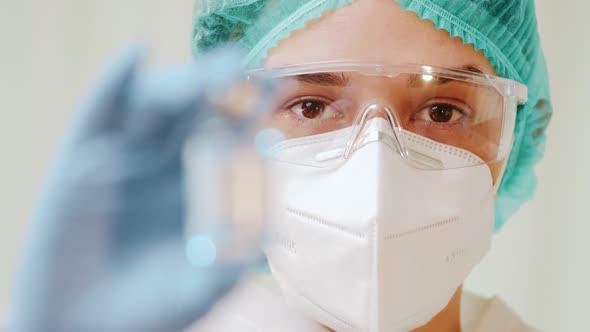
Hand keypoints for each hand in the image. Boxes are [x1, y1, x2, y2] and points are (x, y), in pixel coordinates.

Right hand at [14, 46, 259, 331]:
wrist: (85, 327)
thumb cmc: (148, 309)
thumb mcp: (196, 290)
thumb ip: (228, 267)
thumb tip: (266, 235)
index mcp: (199, 183)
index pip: (229, 139)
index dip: (250, 114)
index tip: (275, 93)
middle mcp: (164, 161)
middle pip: (195, 111)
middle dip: (219, 88)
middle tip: (245, 71)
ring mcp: (123, 156)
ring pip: (153, 104)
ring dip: (183, 84)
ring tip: (213, 76)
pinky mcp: (79, 160)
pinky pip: (98, 113)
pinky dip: (114, 82)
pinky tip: (135, 55)